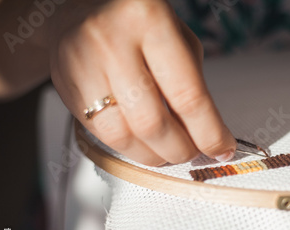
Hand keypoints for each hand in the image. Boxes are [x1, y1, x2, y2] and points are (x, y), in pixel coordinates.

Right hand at [48, 0, 235, 165]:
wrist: (77, 12)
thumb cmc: (137, 25)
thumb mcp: (176, 36)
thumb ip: (191, 81)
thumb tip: (206, 133)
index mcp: (149, 22)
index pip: (187, 95)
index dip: (209, 133)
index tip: (222, 149)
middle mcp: (112, 43)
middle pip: (153, 123)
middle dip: (180, 150)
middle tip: (194, 153)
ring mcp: (83, 66)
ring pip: (123, 136)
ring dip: (154, 156)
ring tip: (169, 152)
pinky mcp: (66, 89)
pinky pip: (102, 135)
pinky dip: (130, 148)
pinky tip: (144, 144)